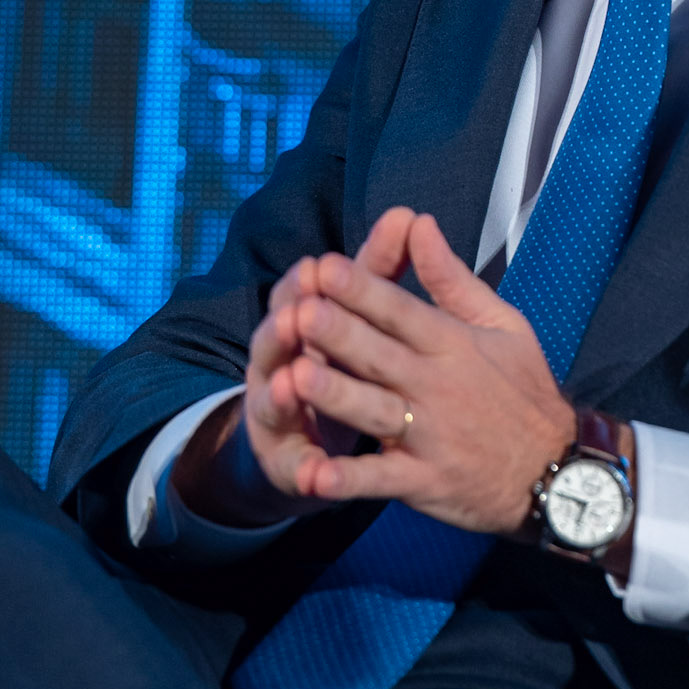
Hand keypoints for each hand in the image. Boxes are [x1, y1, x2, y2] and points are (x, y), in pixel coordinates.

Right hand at [170, 208, 416, 525]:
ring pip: (278, 400)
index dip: (309, 284)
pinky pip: (297, 467)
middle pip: (282, 342)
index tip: (320, 266)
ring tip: (292, 383)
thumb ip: (384, 267)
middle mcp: (282, 362)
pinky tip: (314, 474)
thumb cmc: (350, 358)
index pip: (302, 294)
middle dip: (288, 329)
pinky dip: (306, 470)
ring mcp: (279, 414)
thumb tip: (410, 214)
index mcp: (305, 321)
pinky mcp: (290, 462)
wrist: (313, 436)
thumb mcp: (370, 313)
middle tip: (299, 315)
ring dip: (283, 393)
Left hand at [284, 213, 577, 534]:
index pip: (402, 311)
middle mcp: (438, 386)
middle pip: (380, 356)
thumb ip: (452, 278)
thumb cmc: (523, 390)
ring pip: (374, 413)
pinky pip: (381, 480)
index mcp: (453, 344)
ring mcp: (429, 436)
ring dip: (336, 398)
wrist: (555, 470)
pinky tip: (316, 478)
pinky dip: (349, 481)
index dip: (363, 290)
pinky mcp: (423, 481)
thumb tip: (419, 224)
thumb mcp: (502, 323)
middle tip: (299, 311)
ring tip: (295, 378)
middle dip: (339, 334)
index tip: (325, 266)